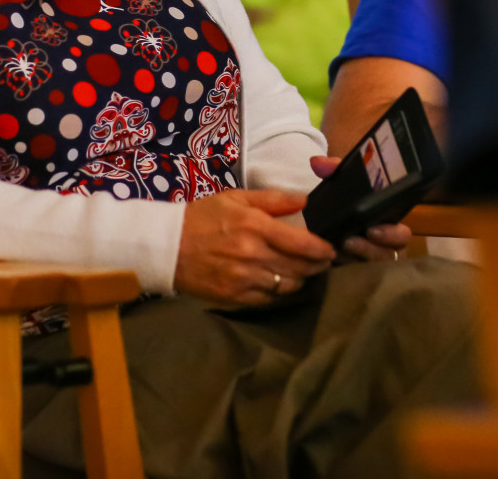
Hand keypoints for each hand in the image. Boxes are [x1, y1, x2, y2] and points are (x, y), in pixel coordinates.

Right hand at [175, 189, 335, 305]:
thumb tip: (304, 200)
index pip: (303, 244)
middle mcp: (254, 255)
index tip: (330, 250)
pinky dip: (279, 292)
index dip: (322, 249)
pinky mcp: (235, 298)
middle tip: (323, 262)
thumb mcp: (235, 198)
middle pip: (300, 268)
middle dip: (317, 266)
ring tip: (303, 273)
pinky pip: (269, 299)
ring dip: (300, 280)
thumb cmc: (202, 217)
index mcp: (255, 227)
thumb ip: (273, 200)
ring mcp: (244, 280)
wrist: (167, 246)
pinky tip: (280, 284)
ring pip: (287, 286)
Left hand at [309, 155, 414, 262]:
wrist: (317, 226)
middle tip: (351, 241)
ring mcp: (369, 261)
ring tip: (340, 249)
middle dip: (374, 249)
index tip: (372, 229)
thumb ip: (333, 170)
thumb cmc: (341, 202)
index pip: (401, 234)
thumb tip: (318, 163)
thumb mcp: (340, 183)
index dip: (392, 234)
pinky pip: (357, 276)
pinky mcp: (354, 272)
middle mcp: (382, 246)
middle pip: (391, 255)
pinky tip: (333, 261)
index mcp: (385, 224)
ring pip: (375, 268)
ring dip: (358, 258)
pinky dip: (347, 267)